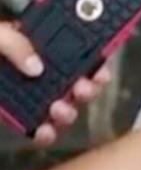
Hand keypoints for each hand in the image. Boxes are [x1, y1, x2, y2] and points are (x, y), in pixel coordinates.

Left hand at [0, 21, 110, 146]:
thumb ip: (15, 43)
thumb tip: (38, 66)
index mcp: (31, 39)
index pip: (70, 40)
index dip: (91, 50)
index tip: (102, 61)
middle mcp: (32, 65)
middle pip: (73, 73)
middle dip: (87, 82)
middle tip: (84, 86)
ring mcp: (23, 92)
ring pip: (61, 101)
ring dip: (69, 108)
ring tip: (61, 109)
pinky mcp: (10, 115)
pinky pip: (37, 125)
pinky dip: (45, 130)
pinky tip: (43, 130)